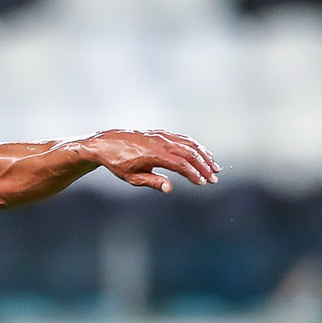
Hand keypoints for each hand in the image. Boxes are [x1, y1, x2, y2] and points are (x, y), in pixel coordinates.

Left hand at [80, 130, 218, 192]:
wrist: (106, 143)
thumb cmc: (118, 163)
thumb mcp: (132, 177)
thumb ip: (153, 182)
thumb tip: (170, 188)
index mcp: (153, 154)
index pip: (180, 165)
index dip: (194, 174)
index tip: (203, 183)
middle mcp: (160, 142)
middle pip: (189, 153)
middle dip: (204, 166)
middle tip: (215, 179)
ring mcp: (161, 136)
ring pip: (188, 144)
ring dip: (203, 155)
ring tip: (214, 167)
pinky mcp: (161, 133)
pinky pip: (182, 139)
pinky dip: (195, 146)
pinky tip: (202, 154)